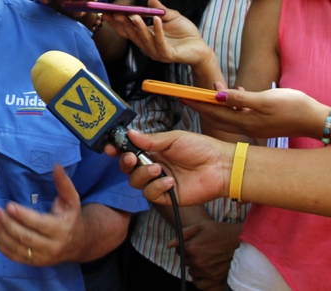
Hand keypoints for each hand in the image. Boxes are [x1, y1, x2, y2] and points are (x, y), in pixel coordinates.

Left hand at [0, 164, 84, 265]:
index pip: (40, 224)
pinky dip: (0, 244)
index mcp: (61, 229)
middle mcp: (52, 246)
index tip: (8, 205)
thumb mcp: (71, 200)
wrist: (76, 243)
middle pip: (26, 238)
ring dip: (0, 234)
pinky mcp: (32, 262)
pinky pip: (13, 256)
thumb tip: (57, 165)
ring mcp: (41, 257)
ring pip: (17, 248)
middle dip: (8, 224)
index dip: (23, 216)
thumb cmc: (69, 217)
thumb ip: (64, 184)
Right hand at [103, 0, 212, 66]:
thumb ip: (159, 9)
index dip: (116, 22)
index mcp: (145, 38)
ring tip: (133, 14)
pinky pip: (160, 41)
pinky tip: (156, 19)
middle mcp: (147, 46)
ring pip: (144, 38)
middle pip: (131, 35)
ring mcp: (156, 52)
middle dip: (122, 23)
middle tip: (115, 12)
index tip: (106, 12)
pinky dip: (158, 30)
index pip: (127, 30)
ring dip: (138, 26)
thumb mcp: (171, 16)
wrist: (201, 48)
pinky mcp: (168, 55)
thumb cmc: (185, 34)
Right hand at [105, 129, 231, 207]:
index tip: (110, 148)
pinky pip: (151, 195)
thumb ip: (150, 139)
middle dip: (126, 163)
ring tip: (158, 169)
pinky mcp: (167, 196)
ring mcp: (159, 181)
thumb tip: (129, 133)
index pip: (129, 150)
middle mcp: (153, 166)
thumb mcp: (174, 139)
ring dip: (143, 175)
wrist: (221, 167)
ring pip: (136, 182)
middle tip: (132, 158)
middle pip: (128, 168)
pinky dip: (157, 187)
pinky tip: (170, 181)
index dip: (117, 150)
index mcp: (153, 150)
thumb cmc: (201, 148)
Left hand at [169, 220, 241, 289]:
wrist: (240, 240)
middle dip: (190, 256)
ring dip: (195, 267)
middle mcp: (198, 261)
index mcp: (192, 248)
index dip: (184, 246)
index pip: (178, 250)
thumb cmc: (220, 230)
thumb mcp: (200, 226)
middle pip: (185, 261)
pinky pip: (200, 284)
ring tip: (206, 258)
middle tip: (202, 250)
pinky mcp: (215, 279)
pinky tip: (204, 272)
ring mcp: (206, 271)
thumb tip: (170, 245)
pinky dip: (200, 279)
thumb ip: (183, 234)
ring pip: (191, 272)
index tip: (193, 243)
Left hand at [190, 86, 327, 139]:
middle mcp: (247, 126)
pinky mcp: (264, 123)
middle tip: (187, 95)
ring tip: (211, 90)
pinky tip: (238, 94)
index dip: (197, 104)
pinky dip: (235, 105)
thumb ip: (240, 99)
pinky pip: (242, 114)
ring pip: (229, 114)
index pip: (214, 112)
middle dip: (202, 105)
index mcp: (245, 121)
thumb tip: (217, 95)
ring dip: (218, 103)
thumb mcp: (266, 100)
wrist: (317, 120)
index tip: (182, 96)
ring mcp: (256, 126)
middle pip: (218, 115)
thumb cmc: (294, 107)